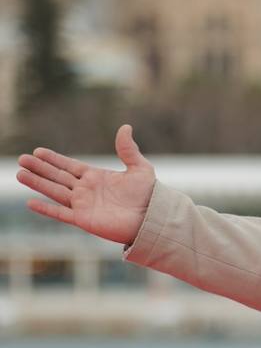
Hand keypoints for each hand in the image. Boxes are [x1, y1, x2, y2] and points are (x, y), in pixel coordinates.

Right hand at [16, 124, 155, 245]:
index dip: (53, 159)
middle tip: (21, 159)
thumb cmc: (149, 195)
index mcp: (96, 177)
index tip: (38, 151)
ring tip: (19, 174)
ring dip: (37, 183)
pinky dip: (46, 209)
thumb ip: (128, 150)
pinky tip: (30, 202)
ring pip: (54, 192)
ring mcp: (83, 205)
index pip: (69, 166)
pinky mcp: (84, 220)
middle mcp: (86, 190)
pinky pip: (60, 213)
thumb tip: (125, 127)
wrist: (154, 218)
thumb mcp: (140, 168)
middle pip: (58, 177)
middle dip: (39, 168)